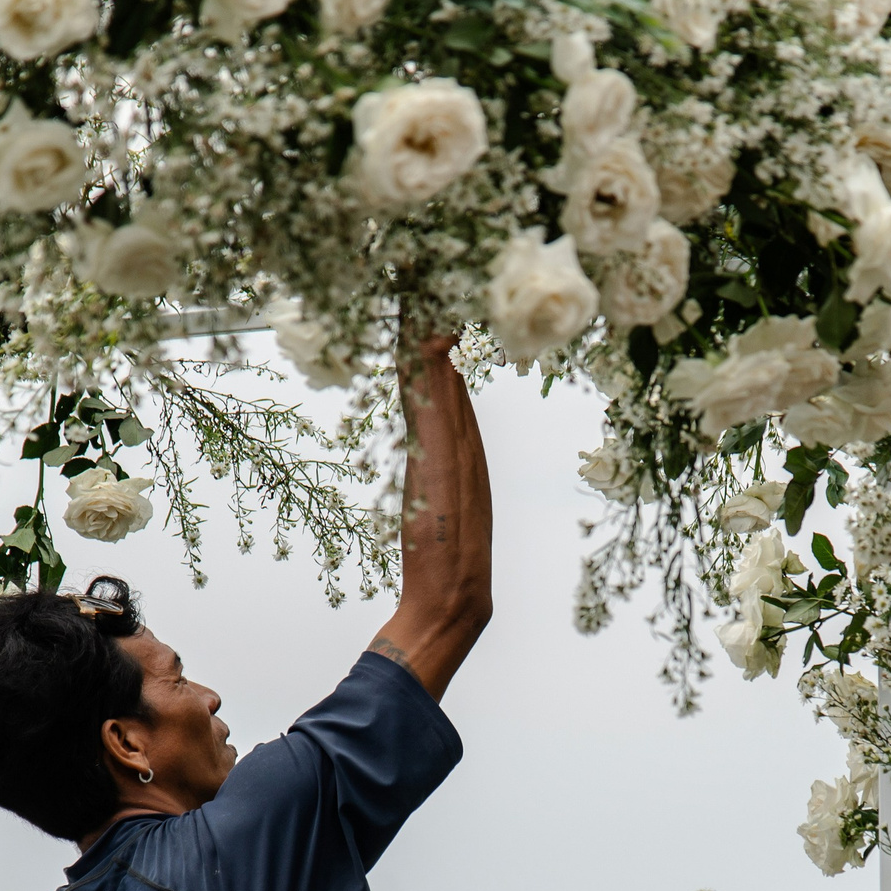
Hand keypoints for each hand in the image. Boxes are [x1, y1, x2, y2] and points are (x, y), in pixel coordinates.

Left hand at [366, 322, 491, 699]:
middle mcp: (468, 454)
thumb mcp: (438, 517)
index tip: (431, 312)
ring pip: (446, 387)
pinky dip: (430, 373)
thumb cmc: (441, 573)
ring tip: (423, 298)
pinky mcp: (444, 469)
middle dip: (438, 332)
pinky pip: (436, 407)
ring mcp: (460, 460)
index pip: (453, 395)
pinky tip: (422, 341)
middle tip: (429, 284)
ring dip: (433, 340)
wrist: (452, 606)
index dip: (442, 353)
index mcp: (467, 462)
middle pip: (452, 381)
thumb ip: (436, 489)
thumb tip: (426, 474)